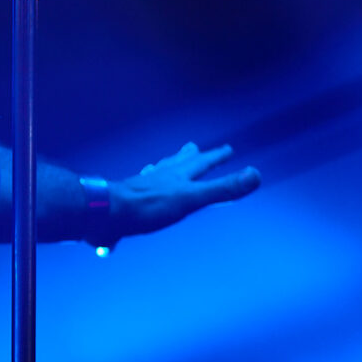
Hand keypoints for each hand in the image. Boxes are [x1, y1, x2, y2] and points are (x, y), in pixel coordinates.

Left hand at [112, 142, 260, 237]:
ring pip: (156, 173)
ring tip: (165, 164)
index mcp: (177, 177)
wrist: (106, 213)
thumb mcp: (192, 199)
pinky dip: (140, 190)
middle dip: (189, 157)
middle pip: (176, 164)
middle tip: (193, 147)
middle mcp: (159, 178)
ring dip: (164, 168)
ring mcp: (140, 187)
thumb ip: (222, 189)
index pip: (202, 163)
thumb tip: (255, 174)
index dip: (216, 157)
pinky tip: (134, 193)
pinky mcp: (125, 201)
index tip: (228, 149)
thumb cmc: (148, 207)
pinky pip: (136, 193)